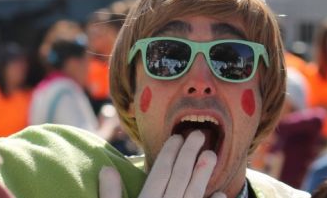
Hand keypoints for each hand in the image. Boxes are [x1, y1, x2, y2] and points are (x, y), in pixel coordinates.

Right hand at [99, 131, 225, 197]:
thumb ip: (110, 195)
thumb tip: (106, 168)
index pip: (159, 174)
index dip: (168, 154)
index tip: (177, 137)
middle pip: (178, 179)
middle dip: (188, 155)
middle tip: (199, 134)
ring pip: (192, 195)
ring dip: (202, 174)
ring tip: (211, 154)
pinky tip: (219, 193)